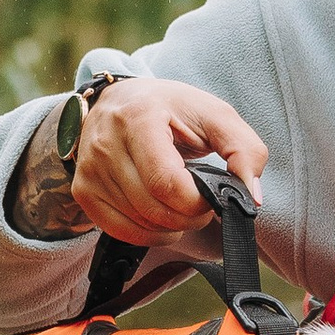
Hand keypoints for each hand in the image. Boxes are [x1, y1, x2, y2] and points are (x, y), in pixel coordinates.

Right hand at [70, 76, 269, 249]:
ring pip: (140, 224)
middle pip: (154, 209)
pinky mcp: (83, 190)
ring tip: (180, 203)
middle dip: (188, 217)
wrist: (120, 101)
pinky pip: (121, 231)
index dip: (197, 203)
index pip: (167, 183)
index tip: (210, 196)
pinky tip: (160, 215)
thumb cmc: (172, 110)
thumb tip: (251, 197)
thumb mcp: (215, 116)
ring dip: (171, 226)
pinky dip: (149, 234)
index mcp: (139, 117)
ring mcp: (90, 169)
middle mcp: (106, 143)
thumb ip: (245, 150)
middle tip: (200, 203)